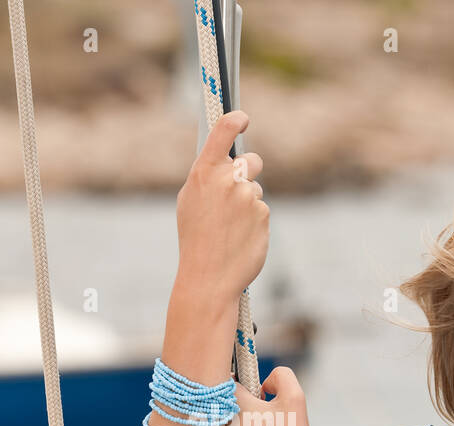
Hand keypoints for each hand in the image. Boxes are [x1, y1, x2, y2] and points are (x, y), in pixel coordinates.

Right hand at [174, 110, 268, 306]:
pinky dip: (253, 223)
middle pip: (251, 161)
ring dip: (247, 204)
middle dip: (247, 172)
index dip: (236, 120)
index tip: (243, 118)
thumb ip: (208, 177)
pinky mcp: (263, 214)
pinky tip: (239, 238)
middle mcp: (228, 179)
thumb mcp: (190, 202)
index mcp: (204, 172)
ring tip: (229, 228)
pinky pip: (261, 211)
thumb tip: (226, 160)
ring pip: (255, 190)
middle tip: (236, 193)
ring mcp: (248, 197)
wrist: (209, 278)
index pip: (223, 131)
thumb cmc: (195, 239)